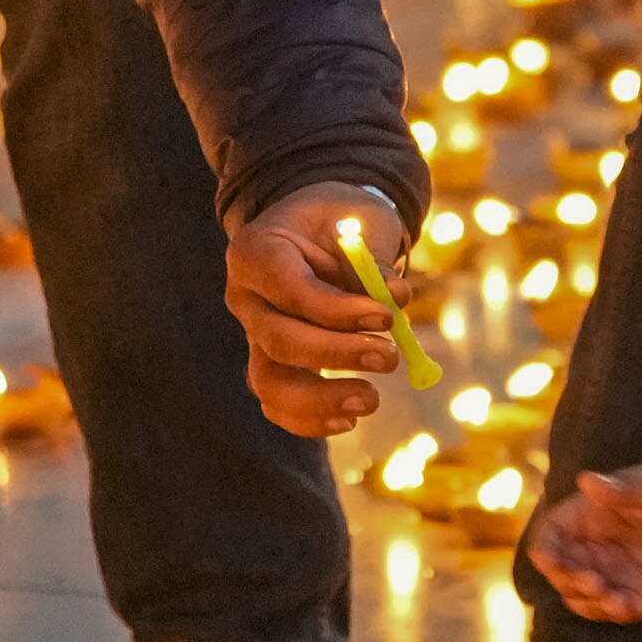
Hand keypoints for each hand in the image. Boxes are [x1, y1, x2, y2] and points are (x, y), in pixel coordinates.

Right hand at [226, 182, 408, 439]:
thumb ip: (374, 260)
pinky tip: (348, 419)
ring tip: (370, 400)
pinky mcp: (269, 362)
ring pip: (269, 382)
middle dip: (336, 354)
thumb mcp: (361, 221)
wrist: (320, 228)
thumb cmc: (342, 221)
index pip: (288, 288)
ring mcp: (253, 335)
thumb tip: (396, 298)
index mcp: (257, 250)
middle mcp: (245, 297)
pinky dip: (309, 420)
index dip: (336, 310)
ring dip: (320, 399)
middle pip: (278, 340)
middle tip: (390, 357)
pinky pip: (277, 402)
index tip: (387, 317)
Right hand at [523, 462, 641, 622]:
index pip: (552, 535)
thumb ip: (623, 490)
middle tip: (597, 583)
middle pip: (561, 572)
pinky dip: (617, 614)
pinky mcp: (638, 592)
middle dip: (570, 582)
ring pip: (582, 597)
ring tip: (617, 601)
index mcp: (592, 514)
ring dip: (591, 604)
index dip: (546, 551)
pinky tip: (637, 607)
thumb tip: (586, 481)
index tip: (555, 563)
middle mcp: (598, 545)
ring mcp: (616, 571)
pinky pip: (614, 610)